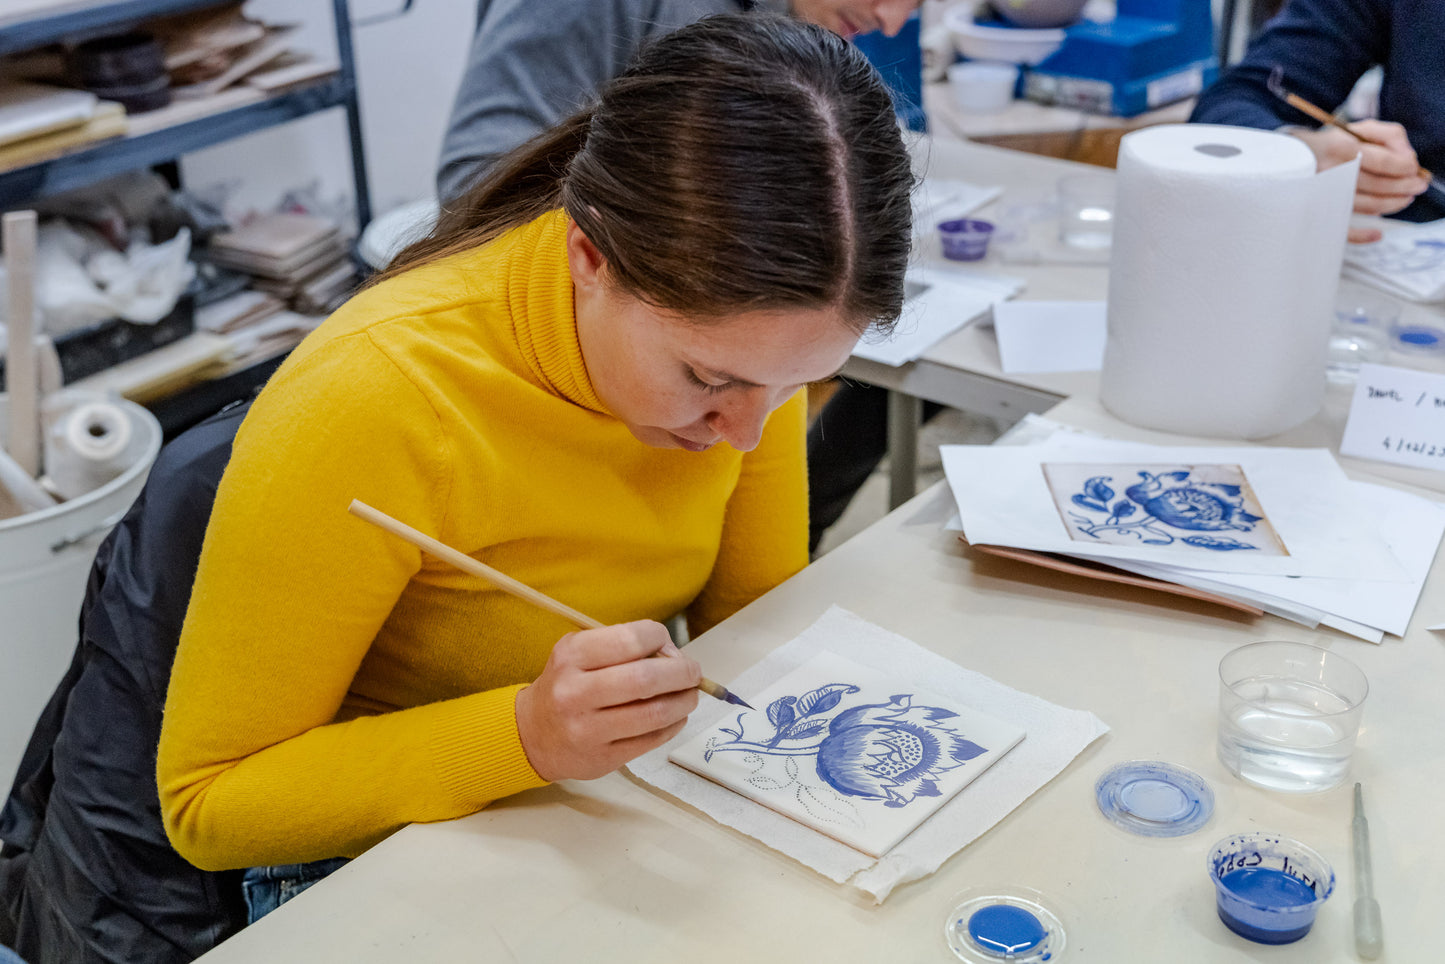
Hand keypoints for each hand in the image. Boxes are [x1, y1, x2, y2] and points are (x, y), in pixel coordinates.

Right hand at [514, 620, 699, 780]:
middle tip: (694, 673)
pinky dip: (673, 725)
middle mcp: (574, 692)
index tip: (668, 648)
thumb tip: (673, 654)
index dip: (661, 639)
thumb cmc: (566, 684)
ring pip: (653, 714)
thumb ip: (621, 647)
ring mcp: (587, 730)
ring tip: (690, 696)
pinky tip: (676, 717)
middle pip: (645, 678)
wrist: (532, 734)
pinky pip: (650, 740)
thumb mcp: (578, 653)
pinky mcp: (602, 759)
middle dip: (681, 673)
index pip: (631, 639)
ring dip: (683, 702)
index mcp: (571, 656)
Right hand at [1287, 120, 1429, 242]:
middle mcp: (1333, 173)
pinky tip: (1377, 234)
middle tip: (1417, 186)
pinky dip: (1363, 236)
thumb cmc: (1328, 145)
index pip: (1386, 161)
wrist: (1285, 161)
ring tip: (1404, 199)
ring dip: (1393, 204)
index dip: (1407, 168)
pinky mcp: (1319, 213)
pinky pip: (1343, 230)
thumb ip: (1389, 135)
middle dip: (1406, 187)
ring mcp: (1325, 195)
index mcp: (1343, 148)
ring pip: (1369, 206)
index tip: (1414, 169)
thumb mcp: (1358, 129)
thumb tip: (1408, 158)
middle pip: (1380, 185)